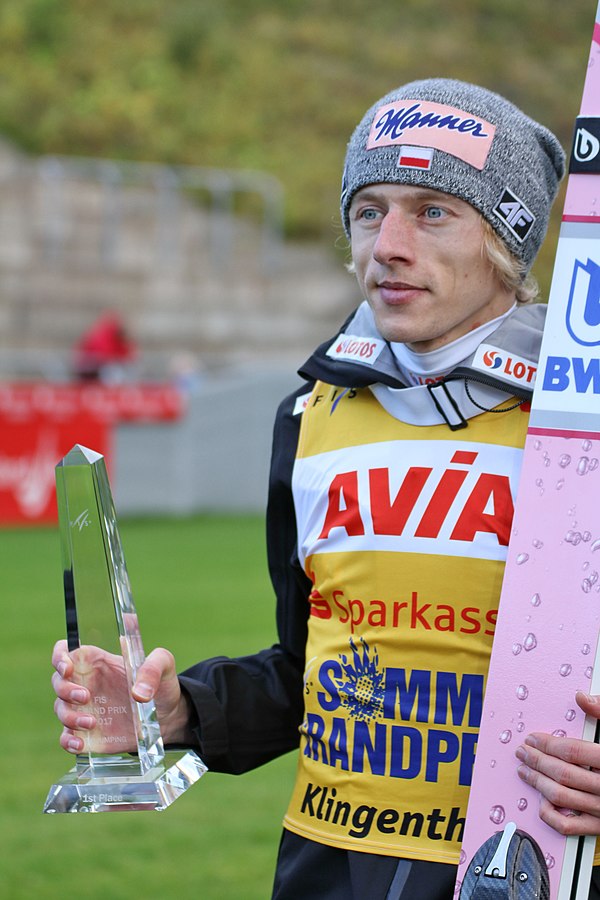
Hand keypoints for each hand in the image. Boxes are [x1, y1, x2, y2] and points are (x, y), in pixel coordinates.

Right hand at [51, 639, 192, 754]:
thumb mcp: (164, 665)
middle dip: (65, 689)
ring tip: (92, 723)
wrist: (169, 717)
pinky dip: (67, 741)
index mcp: (98, 662)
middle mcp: (86, 683)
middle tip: (86, 697)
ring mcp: (85, 709)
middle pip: (58, 681)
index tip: (68, 668)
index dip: (60, 657)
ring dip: (69, 716)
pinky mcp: (88, 733)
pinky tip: (79, 744)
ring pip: (60, 709)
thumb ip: (153, 668)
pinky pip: (67, 737)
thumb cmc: (162, 684)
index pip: (66, 652)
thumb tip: (139, 693)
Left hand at [515, 691, 599, 834]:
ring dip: (538, 783)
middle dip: (537, 761)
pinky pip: (571, 827)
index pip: (572, 752)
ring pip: (562, 798)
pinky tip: (543, 803)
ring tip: (525, 771)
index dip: (547, 744)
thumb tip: (583, 698)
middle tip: (523, 752)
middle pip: (562, 774)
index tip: (533, 738)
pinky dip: (552, 816)